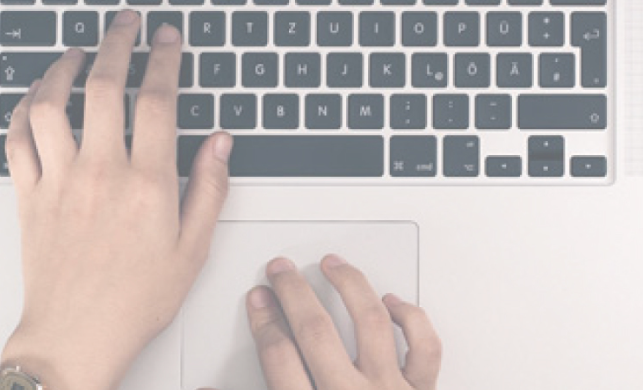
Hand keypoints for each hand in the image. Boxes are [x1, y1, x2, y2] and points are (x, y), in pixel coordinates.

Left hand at [1, 10, 232, 388]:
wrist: (78, 335)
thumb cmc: (135, 300)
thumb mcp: (192, 249)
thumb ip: (210, 189)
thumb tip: (221, 144)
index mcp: (147, 184)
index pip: (158, 101)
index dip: (164, 59)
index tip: (167, 39)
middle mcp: (101, 173)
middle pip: (105, 85)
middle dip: (118, 42)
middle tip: (126, 24)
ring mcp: (60, 180)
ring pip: (51, 103)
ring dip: (62, 68)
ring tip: (77, 53)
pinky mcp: (30, 195)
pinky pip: (17, 138)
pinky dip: (23, 109)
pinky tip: (36, 98)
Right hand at [246, 255, 441, 389]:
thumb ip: (269, 389)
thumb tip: (218, 382)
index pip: (279, 357)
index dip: (264, 322)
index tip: (260, 301)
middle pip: (316, 330)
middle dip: (294, 293)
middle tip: (282, 270)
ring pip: (371, 322)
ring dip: (350, 285)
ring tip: (334, 264)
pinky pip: (424, 347)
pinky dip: (410, 319)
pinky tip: (392, 302)